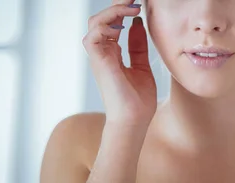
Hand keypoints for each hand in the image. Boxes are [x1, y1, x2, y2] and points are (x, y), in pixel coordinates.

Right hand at [82, 0, 155, 125]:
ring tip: (132, 8)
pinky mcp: (98, 62)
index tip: (139, 3)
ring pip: (95, 23)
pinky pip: (93, 36)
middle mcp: (103, 52)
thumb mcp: (142, 65)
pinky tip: (123, 27)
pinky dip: (106, 27)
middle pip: (101, 18)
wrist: (134, 120)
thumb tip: (138, 23)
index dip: (122, 9)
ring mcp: (99, 56)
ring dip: (113, 11)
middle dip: (117, 5)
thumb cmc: (138, 99)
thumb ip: (138, 45)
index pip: (112, 23)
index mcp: (112, 52)